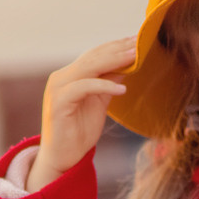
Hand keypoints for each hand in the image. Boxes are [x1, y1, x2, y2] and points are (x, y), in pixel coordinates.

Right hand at [29, 36, 136, 192]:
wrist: (63, 158)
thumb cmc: (80, 132)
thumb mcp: (100, 103)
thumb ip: (109, 83)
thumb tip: (127, 64)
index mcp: (70, 75)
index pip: (95, 54)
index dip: (116, 46)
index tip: (138, 40)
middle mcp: (61, 77)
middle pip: (93, 57)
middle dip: (118, 49)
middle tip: (140, 43)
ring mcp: (58, 88)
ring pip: (88, 67)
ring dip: (114, 61)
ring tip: (135, 57)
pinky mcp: (58, 101)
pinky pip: (84, 87)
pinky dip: (103, 86)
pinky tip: (121, 89)